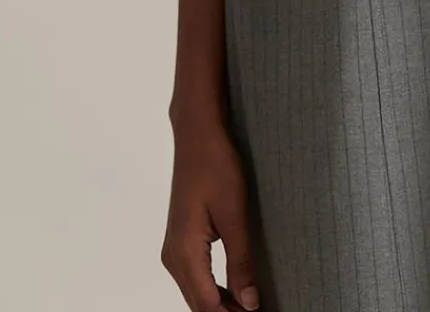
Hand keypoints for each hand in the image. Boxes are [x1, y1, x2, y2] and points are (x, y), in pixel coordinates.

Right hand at [161, 114, 260, 310]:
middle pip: (199, 303)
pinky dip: (214, 289)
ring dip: (221, 303)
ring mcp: (175, 249)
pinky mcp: (182, 240)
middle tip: (256, 309)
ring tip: (249, 305)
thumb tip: (249, 303)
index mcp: (184, 253)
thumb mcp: (235, 215)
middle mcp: (173, 257)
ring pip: (196, 292)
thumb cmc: (216, 166)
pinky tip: (234, 289)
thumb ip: (240, 262)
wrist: (197, 135)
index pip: (207, 305)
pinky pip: (196, 277)